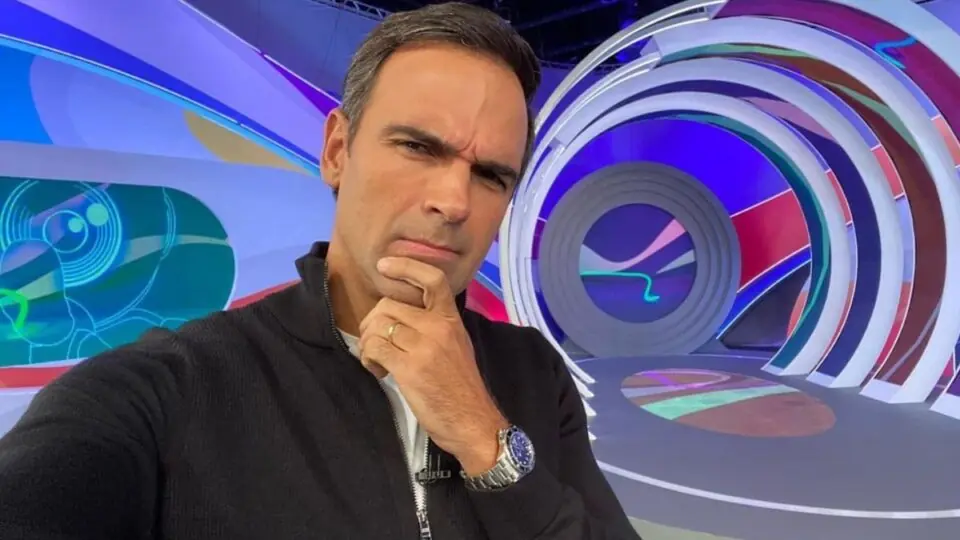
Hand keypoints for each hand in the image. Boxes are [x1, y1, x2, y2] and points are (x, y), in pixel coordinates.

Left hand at [358, 257, 507, 474]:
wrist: (473, 422)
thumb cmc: (462, 388)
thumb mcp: (456, 346)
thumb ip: (434, 327)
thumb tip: (399, 318)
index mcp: (452, 320)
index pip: (432, 279)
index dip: (406, 266)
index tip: (385, 265)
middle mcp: (439, 327)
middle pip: (388, 305)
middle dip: (373, 323)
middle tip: (376, 344)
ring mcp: (424, 347)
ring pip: (378, 326)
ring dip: (369, 344)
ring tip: (378, 362)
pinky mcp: (410, 369)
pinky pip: (374, 349)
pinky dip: (368, 358)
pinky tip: (378, 371)